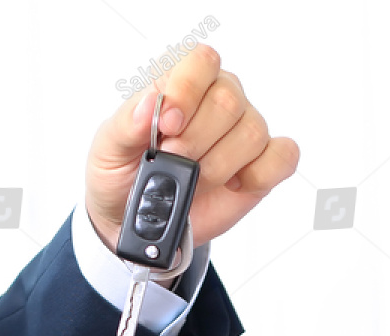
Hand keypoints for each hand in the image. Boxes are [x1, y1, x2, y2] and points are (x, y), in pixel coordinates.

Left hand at [85, 47, 299, 250]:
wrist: (140, 221)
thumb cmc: (122, 175)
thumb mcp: (108, 148)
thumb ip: (126, 123)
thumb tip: (151, 105)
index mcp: (181, 82)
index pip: (201, 61)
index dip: (188, 90)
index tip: (167, 126)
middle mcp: (218, 100)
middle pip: (228, 100)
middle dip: (197, 140)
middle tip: (175, 160)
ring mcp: (243, 132)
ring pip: (253, 132)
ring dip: (219, 165)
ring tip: (195, 179)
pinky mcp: (262, 165)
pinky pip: (282, 157)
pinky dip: (259, 174)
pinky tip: (233, 185)